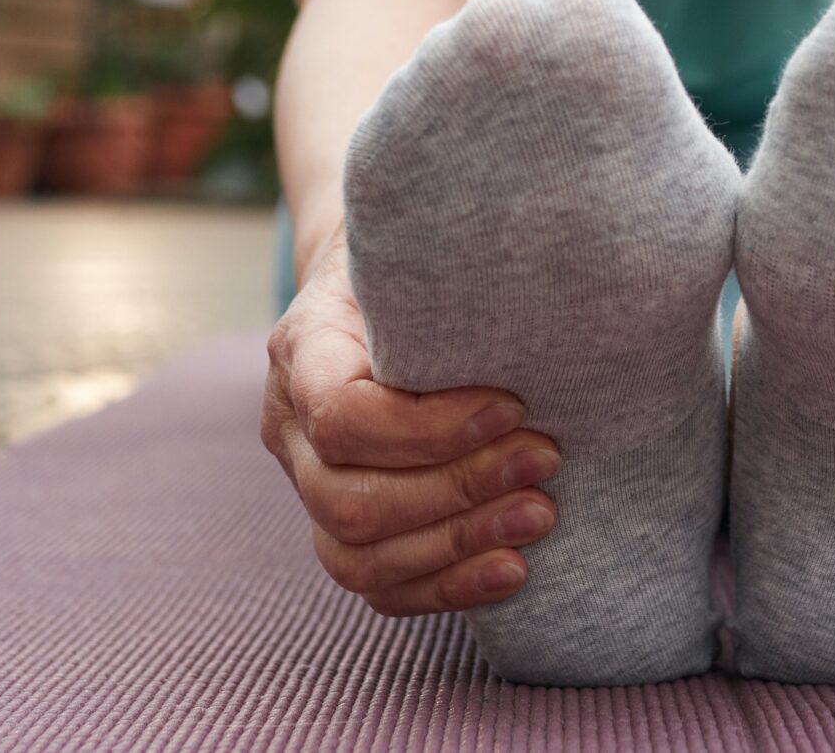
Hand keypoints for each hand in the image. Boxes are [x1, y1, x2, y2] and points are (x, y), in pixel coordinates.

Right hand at [261, 233, 562, 615]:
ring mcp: (307, 484)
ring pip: (355, 554)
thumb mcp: (419, 248)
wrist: (376, 286)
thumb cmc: (414, 262)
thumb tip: (537, 281)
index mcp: (302, 348)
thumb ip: (450, 273)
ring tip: (541, 514)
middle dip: (458, 490)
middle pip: (348, 500)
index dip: (430, 428)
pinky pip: (376, 584)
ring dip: (459, 542)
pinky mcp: (339, 526)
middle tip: (546, 459)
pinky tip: (514, 569)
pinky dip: (446, 586)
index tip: (513, 407)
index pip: (342, 415)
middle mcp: (288, 425)